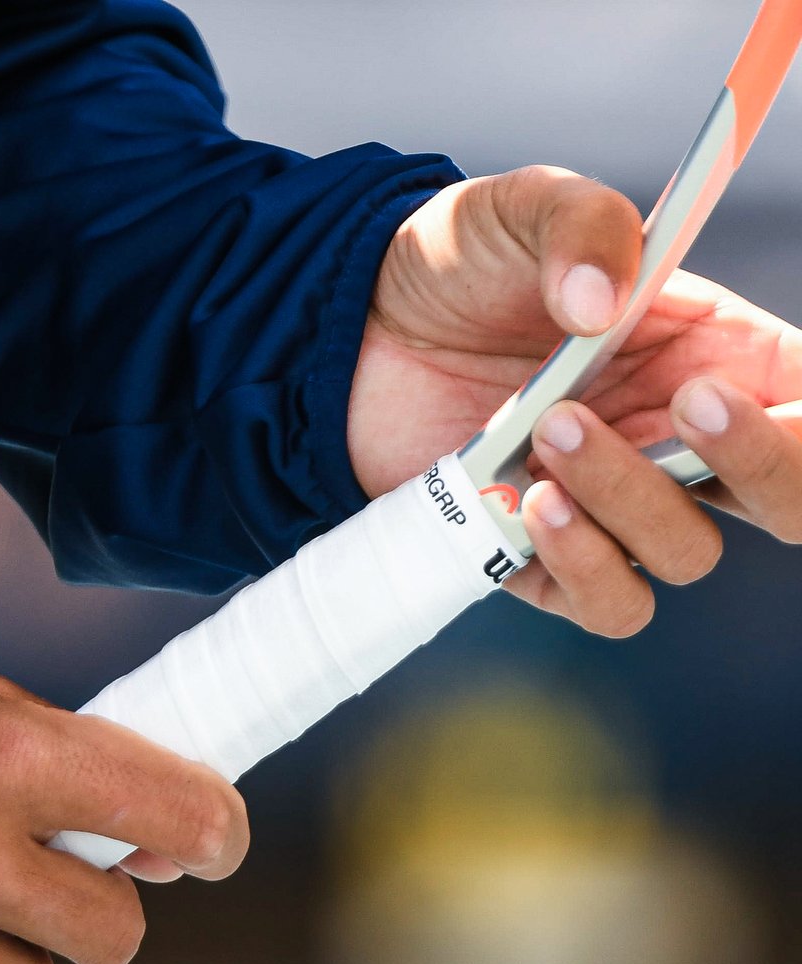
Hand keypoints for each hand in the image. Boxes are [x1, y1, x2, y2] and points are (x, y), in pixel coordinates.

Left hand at [348, 166, 801, 634]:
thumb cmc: (457, 268)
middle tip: (690, 405)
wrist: (356, 332)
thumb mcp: (521, 210)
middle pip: (792, 501)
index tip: (737, 393)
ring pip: (687, 552)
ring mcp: (614, 506)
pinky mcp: (546, 557)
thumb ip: (581, 225)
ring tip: (552, 428)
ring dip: (632, 497)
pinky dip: (586, 564)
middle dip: (768, 467)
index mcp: (711, 353)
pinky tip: (531, 505)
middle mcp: (676, 441)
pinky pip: (610, 602)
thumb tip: (602, 303)